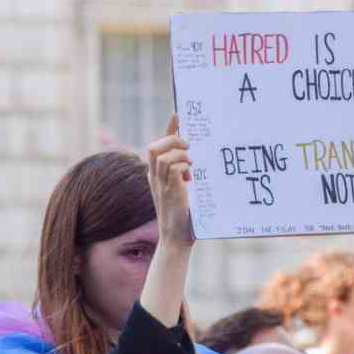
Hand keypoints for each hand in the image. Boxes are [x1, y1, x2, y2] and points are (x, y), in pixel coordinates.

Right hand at [147, 114, 194, 248]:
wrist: (177, 239)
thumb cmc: (184, 217)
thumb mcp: (185, 191)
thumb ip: (186, 176)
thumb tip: (199, 160)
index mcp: (157, 176)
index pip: (159, 146)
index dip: (169, 128)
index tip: (178, 114)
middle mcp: (155, 178)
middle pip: (154, 146)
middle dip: (172, 139)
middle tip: (189, 146)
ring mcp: (160, 184)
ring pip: (161, 155)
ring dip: (180, 153)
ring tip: (192, 162)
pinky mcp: (169, 192)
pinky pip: (172, 169)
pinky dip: (183, 167)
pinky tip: (192, 177)